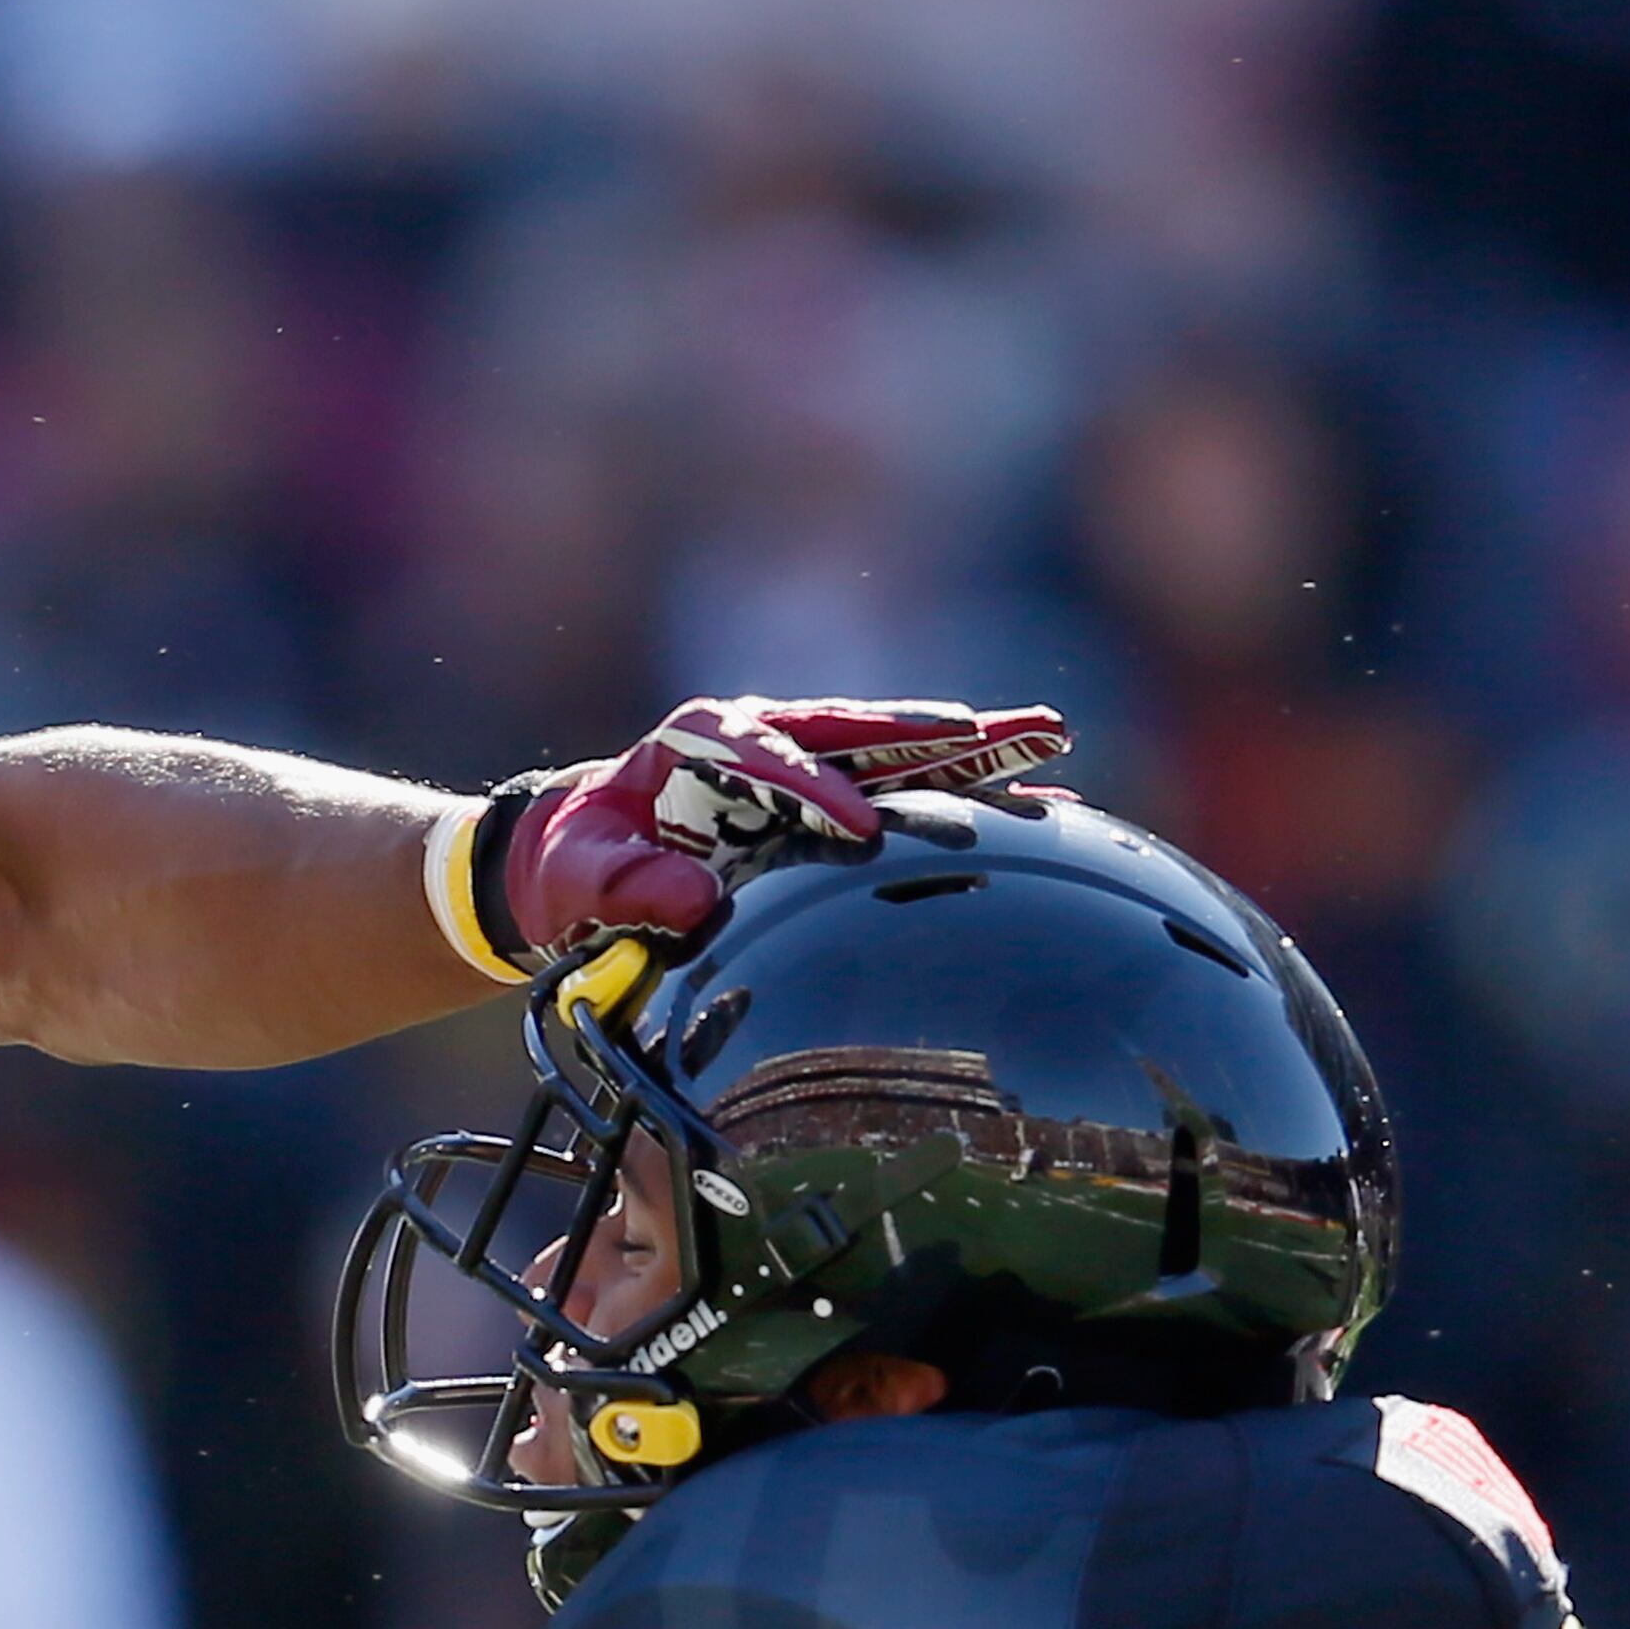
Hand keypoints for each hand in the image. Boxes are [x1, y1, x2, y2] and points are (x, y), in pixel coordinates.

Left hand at [470, 696, 1067, 965]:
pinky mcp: (827, 797)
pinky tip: (1037, 802)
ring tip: (1053, 740)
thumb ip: (624, 887)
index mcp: (701, 740)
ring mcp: (804, 763)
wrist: (577, 861)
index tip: (857, 827)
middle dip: (938, 734)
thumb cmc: (576, 864)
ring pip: (899, 752)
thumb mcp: (580, 877)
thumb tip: (694, 900)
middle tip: (1021, 728)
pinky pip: (906, 790)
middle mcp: (765, 736)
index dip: (812, 789)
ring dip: (975, 748)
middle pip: (861, 731)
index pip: (768, 756)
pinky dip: (966, 792)